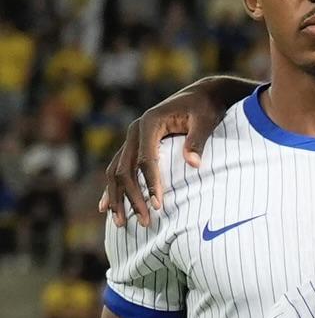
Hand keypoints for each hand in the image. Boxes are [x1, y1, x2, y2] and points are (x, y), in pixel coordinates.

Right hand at [101, 81, 243, 224]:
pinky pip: (118, 169)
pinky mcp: (135, 145)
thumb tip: (193, 164)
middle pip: (125, 169)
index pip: (146, 160)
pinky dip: (113, 188)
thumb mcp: (205, 120)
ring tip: (121, 223)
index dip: (151, 183)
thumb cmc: (206, 108)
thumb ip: (198, 140)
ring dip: (117, 197)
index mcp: (150, 123)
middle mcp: (135, 130)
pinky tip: (106, 207)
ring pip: (116, 171)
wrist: (201, 95)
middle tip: (145, 222)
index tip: (159, 205)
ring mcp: (132, 138)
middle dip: (133, 197)